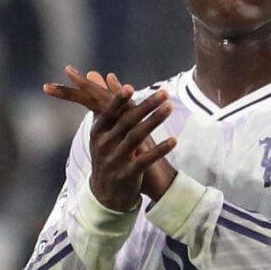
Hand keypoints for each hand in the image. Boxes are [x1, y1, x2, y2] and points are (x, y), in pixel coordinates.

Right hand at [44, 66, 175, 211]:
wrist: (105, 195)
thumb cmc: (107, 156)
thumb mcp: (101, 132)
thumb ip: (103, 104)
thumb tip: (96, 75)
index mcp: (98, 133)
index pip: (108, 113)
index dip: (118, 100)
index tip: (131, 87)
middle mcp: (104, 145)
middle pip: (126, 122)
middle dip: (146, 106)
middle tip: (164, 93)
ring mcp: (116, 160)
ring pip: (136, 137)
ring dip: (154, 121)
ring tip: (170, 108)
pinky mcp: (128, 174)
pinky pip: (145, 160)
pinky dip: (160, 150)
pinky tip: (174, 140)